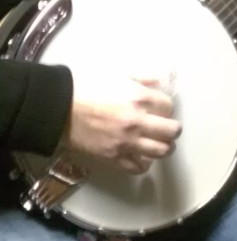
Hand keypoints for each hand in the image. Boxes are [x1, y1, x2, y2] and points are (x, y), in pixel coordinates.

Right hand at [64, 72, 181, 174]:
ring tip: (159, 142)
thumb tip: (160, 83)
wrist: (59, 107)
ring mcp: (127, 142)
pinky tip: (140, 155)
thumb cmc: (86, 85)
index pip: (169, 106)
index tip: (160, 107)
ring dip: (164, 146)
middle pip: (172, 131)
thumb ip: (143, 78)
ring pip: (161, 152)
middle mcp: (138, 122)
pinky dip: (144, 163)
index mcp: (140, 98)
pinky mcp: (114, 158)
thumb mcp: (118, 72)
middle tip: (167, 127)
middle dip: (173, 128)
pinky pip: (138, 167)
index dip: (166, 106)